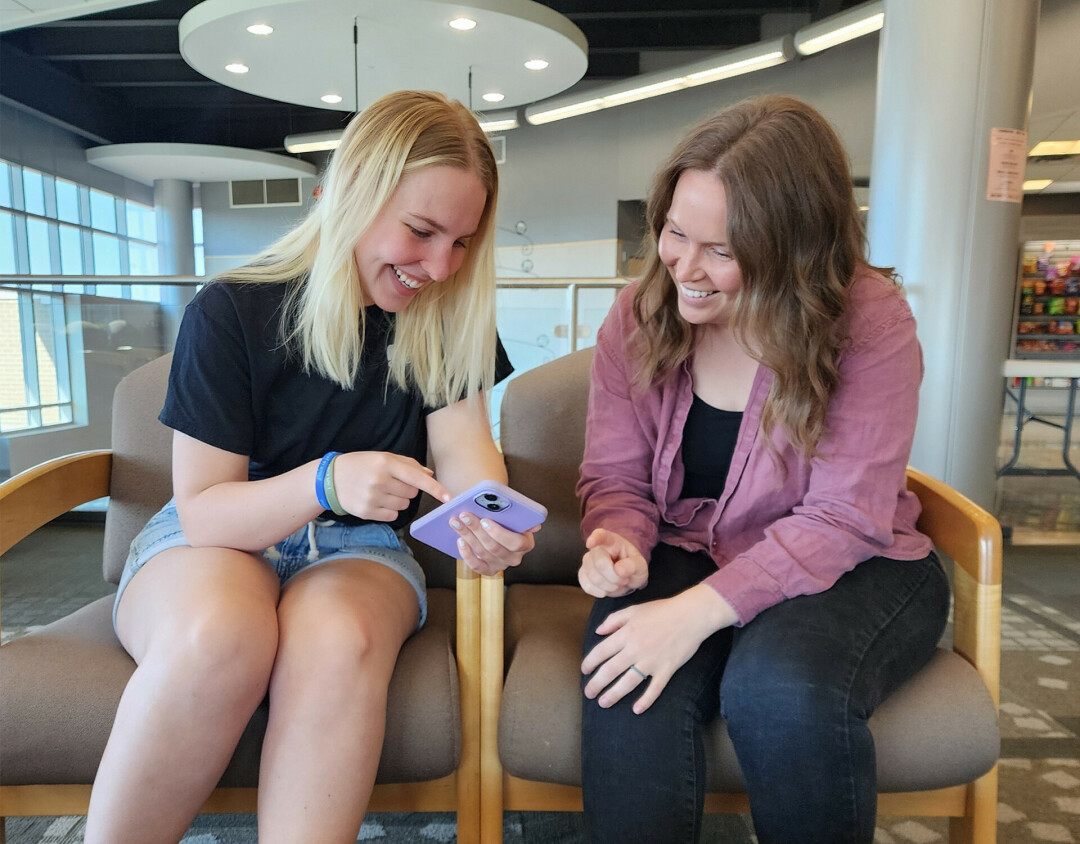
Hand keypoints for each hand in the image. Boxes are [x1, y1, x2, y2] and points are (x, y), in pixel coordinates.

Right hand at [332, 452, 449, 521]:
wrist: (331, 478)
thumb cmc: (362, 465)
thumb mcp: (383, 457)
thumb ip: (408, 464)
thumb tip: (429, 475)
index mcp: (386, 463)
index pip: (417, 478)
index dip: (435, 488)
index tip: (448, 497)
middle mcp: (380, 480)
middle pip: (412, 493)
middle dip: (408, 489)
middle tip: (392, 483)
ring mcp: (372, 498)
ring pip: (404, 506)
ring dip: (399, 500)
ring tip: (382, 491)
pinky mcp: (367, 512)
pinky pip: (393, 516)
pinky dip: (389, 511)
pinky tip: (377, 501)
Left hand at [450, 514, 539, 575]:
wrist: (501, 528)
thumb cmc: (508, 519)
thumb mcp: (515, 515)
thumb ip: (519, 515)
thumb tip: (530, 523)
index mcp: (526, 543)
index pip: (515, 542)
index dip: (499, 533)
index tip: (484, 520)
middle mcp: (515, 557)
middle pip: (494, 546)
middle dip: (477, 529)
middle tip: (465, 516)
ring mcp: (502, 565)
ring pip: (482, 552)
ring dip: (468, 536)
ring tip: (457, 522)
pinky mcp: (490, 570)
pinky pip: (476, 566)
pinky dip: (466, 553)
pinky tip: (460, 540)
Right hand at [578, 528, 647, 597]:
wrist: (625, 577)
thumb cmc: (631, 566)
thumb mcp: (640, 565)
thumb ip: (633, 566)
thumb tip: (619, 570)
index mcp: (611, 540)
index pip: (600, 535)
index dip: (594, 538)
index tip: (590, 543)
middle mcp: (595, 549)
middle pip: (599, 563)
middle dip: (615, 577)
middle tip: (624, 579)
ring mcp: (587, 562)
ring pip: (593, 577)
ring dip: (609, 586)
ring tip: (617, 583)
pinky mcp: (582, 575)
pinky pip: (588, 586)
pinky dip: (600, 592)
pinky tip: (607, 588)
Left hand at [581, 584, 737, 713]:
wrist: (691, 615)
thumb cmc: (662, 610)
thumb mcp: (634, 609)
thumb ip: (614, 620)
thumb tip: (598, 631)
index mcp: (626, 634)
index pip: (601, 651)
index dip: (590, 662)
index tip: (584, 671)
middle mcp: (635, 649)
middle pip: (611, 670)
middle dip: (597, 684)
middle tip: (588, 694)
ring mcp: (651, 661)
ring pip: (628, 682)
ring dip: (614, 694)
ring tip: (604, 703)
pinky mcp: (666, 670)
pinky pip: (654, 688)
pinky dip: (646, 700)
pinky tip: (637, 710)